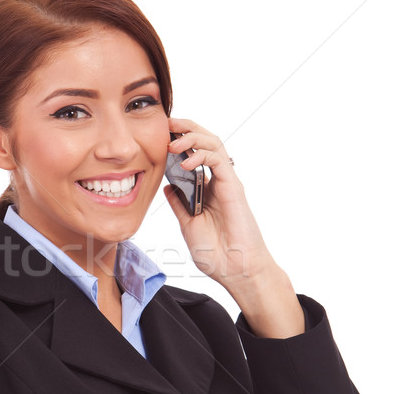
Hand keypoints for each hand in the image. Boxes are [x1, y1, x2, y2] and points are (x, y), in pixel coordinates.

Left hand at [164, 118, 303, 337]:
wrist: (235, 270)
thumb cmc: (216, 253)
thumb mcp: (187, 225)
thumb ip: (178, 204)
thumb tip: (167, 187)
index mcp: (205, 190)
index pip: (193, 155)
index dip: (179, 141)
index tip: (159, 135)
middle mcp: (217, 182)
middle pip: (204, 143)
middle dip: (186, 129)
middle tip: (167, 123)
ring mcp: (226, 183)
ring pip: (214, 145)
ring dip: (193, 137)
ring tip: (174, 140)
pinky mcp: (233, 187)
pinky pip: (219, 161)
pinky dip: (202, 155)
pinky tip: (187, 160)